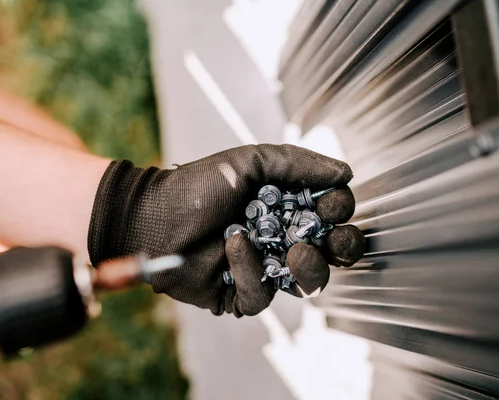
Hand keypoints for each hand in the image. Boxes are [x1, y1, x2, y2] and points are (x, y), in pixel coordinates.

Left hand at [88, 144, 364, 315]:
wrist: (153, 215)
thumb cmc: (199, 186)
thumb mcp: (250, 162)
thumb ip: (298, 164)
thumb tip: (345, 172)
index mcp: (287, 207)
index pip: (332, 214)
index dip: (339, 210)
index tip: (331, 203)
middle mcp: (281, 239)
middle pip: (333, 252)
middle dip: (343, 246)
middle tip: (333, 238)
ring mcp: (264, 268)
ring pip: (308, 282)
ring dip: (310, 266)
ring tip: (293, 251)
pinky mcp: (240, 295)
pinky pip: (262, 295)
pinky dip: (251, 270)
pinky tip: (233, 245)